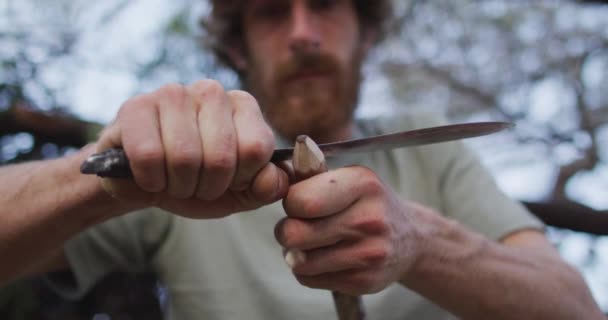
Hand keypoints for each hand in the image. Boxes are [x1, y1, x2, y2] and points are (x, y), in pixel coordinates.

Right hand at [96, 80, 287, 217]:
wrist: (145, 182)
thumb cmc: (198, 182)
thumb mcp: (240, 192)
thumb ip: (267, 187)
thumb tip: (273, 178)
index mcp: (243, 106)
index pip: (256, 148)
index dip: (242, 179)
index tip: (229, 181)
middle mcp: (212, 92)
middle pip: (221, 157)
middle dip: (208, 187)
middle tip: (197, 185)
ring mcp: (173, 94)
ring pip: (184, 158)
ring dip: (178, 185)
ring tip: (174, 180)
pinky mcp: (136, 106)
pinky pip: (149, 156)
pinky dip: (150, 180)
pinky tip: (150, 175)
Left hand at [275, 166, 423, 294]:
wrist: (411, 239)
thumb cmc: (368, 204)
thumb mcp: (351, 178)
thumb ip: (313, 174)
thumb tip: (278, 173)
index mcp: (363, 184)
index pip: (299, 200)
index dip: (291, 202)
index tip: (301, 202)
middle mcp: (368, 219)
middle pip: (293, 234)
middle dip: (287, 230)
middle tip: (299, 226)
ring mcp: (368, 253)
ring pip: (299, 261)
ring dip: (296, 253)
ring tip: (310, 243)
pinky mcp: (363, 281)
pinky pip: (309, 279)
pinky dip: (308, 270)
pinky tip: (324, 258)